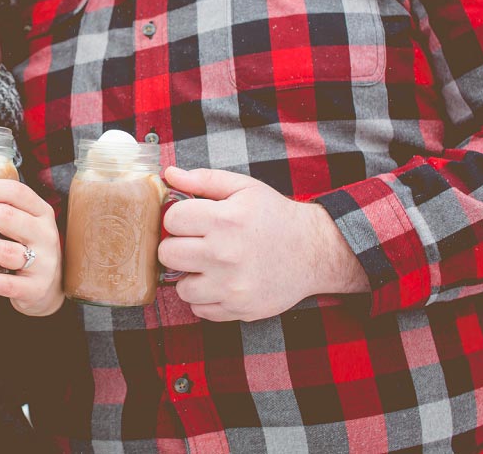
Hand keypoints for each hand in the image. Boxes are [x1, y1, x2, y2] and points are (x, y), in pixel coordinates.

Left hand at [0, 180, 63, 316]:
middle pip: (7, 217)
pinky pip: (5, 284)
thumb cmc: (28, 250)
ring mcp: (43, 263)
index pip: (16, 192)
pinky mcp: (35, 288)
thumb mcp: (25, 226)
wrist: (49, 289)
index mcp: (41, 212)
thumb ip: (2, 213)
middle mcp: (45, 235)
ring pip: (5, 251)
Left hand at [159, 167, 368, 321]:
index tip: (191, 221)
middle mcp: (225, 254)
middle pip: (168, 254)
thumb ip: (204, 179)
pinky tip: (220, 282)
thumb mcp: (244, 188)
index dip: (178, 218)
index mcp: (225, 219)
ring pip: (180, 287)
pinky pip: (199, 309)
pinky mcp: (239, 308)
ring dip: (190, 276)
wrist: (314, 251)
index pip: (172, 220)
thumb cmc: (274, 216)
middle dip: (177, 246)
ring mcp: (232, 285)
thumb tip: (169, 174)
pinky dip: (205, 298)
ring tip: (207, 266)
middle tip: (194, 243)